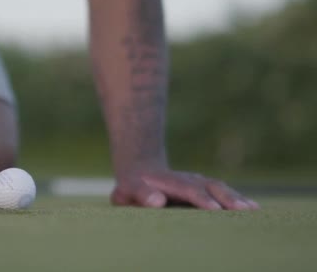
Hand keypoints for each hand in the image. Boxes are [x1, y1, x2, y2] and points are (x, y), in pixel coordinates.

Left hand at [112, 166, 258, 209]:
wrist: (140, 173)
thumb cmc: (132, 187)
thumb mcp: (128, 189)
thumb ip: (141, 195)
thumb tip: (157, 202)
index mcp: (171, 182)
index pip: (189, 190)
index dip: (202, 199)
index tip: (215, 209)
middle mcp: (189, 180)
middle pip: (210, 186)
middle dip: (227, 198)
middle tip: (243, 210)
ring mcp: (199, 182)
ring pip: (220, 188)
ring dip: (237, 198)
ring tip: (254, 210)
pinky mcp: (205, 188)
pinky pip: (223, 192)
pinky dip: (238, 199)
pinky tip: (253, 209)